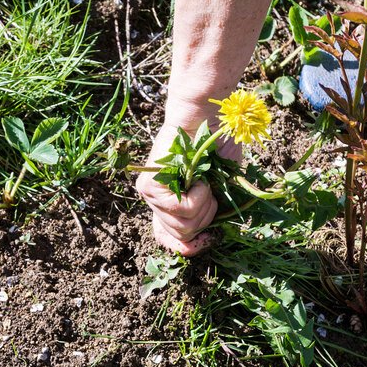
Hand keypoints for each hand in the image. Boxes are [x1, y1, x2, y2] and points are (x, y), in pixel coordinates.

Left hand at [136, 124, 240, 256]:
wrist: (205, 118)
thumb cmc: (215, 147)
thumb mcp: (217, 186)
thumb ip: (207, 211)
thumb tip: (202, 242)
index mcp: (169, 204)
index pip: (168, 240)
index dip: (188, 248)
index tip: (206, 241)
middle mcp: (155, 202)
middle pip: (182, 236)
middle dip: (206, 218)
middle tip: (210, 192)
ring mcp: (149, 195)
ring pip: (183, 225)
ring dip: (204, 205)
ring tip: (203, 180)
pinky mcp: (149, 187)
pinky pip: (182, 209)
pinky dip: (199, 196)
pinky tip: (197, 177)